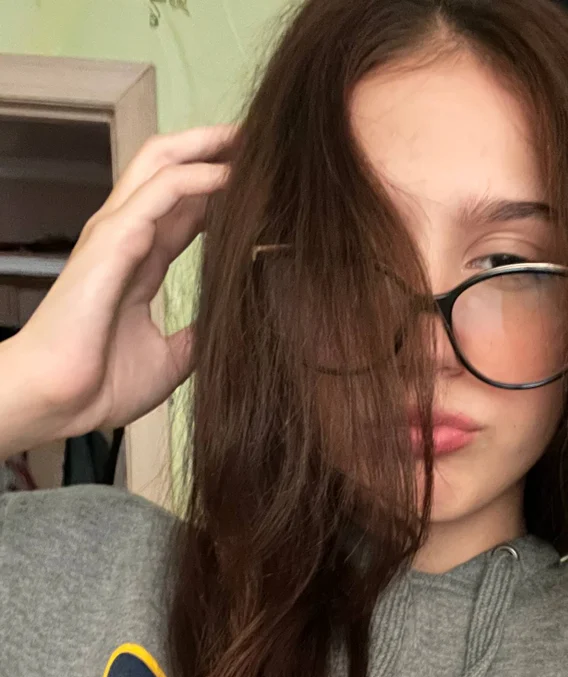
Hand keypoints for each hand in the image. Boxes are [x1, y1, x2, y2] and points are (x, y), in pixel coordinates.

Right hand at [0, 124, 236, 457]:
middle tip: (260, 142)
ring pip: (161, 164)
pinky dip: (197, 178)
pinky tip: (230, 177)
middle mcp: (126, 237)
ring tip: (250, 141)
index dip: (219, 187)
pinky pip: (159, 194)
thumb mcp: (168, 361)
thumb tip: (226, 333)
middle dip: (213, 148)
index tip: (263, 182)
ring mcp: (116, 234)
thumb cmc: (100, 383)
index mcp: (139, 261)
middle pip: (169, 167)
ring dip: (207, 148)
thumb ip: (195, 338)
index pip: (183, 206)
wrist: (60, 401)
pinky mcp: (112, 241)